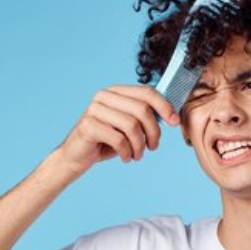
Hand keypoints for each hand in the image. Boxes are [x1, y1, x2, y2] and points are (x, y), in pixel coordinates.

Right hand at [58, 85, 179, 173]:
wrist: (75, 157)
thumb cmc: (105, 142)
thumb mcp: (128, 127)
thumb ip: (144, 117)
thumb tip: (172, 116)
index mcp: (116, 91)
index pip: (147, 92)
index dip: (165, 106)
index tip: (175, 122)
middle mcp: (104, 96)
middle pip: (142, 109)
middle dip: (153, 132)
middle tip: (153, 147)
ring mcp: (94, 109)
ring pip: (132, 126)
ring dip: (140, 146)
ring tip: (137, 155)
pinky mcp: (88, 125)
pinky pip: (119, 139)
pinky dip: (126, 152)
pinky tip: (125, 157)